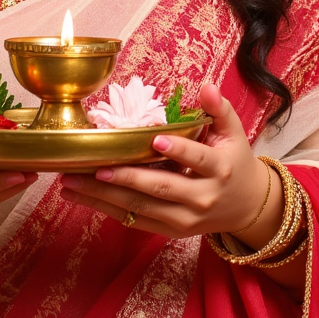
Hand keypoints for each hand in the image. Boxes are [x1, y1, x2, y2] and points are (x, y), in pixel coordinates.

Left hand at [58, 84, 267, 238]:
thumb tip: (207, 86)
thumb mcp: (233, 132)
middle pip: (161, 188)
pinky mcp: (171, 231)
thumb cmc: (235, 161)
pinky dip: (109, 209)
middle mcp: (202, 198)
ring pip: (142, 209)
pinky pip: (136, 221)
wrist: (246, 207)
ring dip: (104, 197)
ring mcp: (185, 219)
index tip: (154, 138)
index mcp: (220, 170)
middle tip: (93, 168)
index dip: (178, 149)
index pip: (199, 158)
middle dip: (124, 179)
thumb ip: (218, 109)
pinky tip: (83, 197)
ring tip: (72, 184)